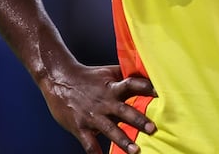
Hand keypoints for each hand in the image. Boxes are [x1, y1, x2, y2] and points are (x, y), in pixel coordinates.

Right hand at [39, 63, 157, 152]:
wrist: (58, 80)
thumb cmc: (87, 77)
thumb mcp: (107, 72)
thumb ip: (125, 75)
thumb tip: (146, 72)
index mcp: (112, 87)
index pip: (132, 85)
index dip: (146, 87)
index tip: (160, 93)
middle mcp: (104, 101)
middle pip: (124, 110)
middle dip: (139, 120)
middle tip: (153, 129)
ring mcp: (92, 115)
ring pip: (109, 129)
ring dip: (123, 140)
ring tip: (135, 150)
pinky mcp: (80, 126)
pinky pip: (89, 142)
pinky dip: (95, 152)